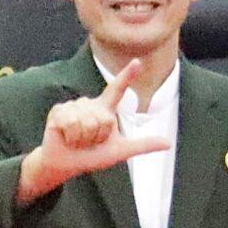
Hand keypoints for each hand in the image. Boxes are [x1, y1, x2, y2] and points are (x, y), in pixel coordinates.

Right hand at [16, 58, 172, 201]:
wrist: (65, 165)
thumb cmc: (90, 156)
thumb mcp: (119, 151)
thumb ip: (142, 146)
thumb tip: (169, 143)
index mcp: (105, 109)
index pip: (117, 89)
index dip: (127, 75)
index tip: (137, 62)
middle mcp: (90, 103)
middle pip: (104, 119)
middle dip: (98, 136)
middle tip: (88, 141)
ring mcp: (73, 106)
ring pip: (87, 122)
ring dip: (83, 138)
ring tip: (76, 140)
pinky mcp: (59, 111)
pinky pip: (71, 124)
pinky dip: (71, 138)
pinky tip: (66, 137)